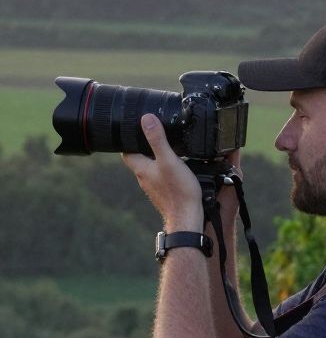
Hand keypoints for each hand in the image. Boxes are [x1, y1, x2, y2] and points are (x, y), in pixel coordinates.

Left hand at [121, 115, 205, 231]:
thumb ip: (157, 140)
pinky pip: (162, 178)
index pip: (126, 152)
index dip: (127, 141)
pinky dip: (166, 171)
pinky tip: (178, 170)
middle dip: (145, 148)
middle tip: (154, 137)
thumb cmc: (178, 191)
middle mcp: (145, 179)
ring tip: (169, 151)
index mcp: (141, 169)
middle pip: (139, 160)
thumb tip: (146, 119)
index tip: (133, 131)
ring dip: (157, 160)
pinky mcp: (165, 194)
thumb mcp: (169, 160)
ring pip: (151, 169)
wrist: (187, 217)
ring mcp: (154, 188)